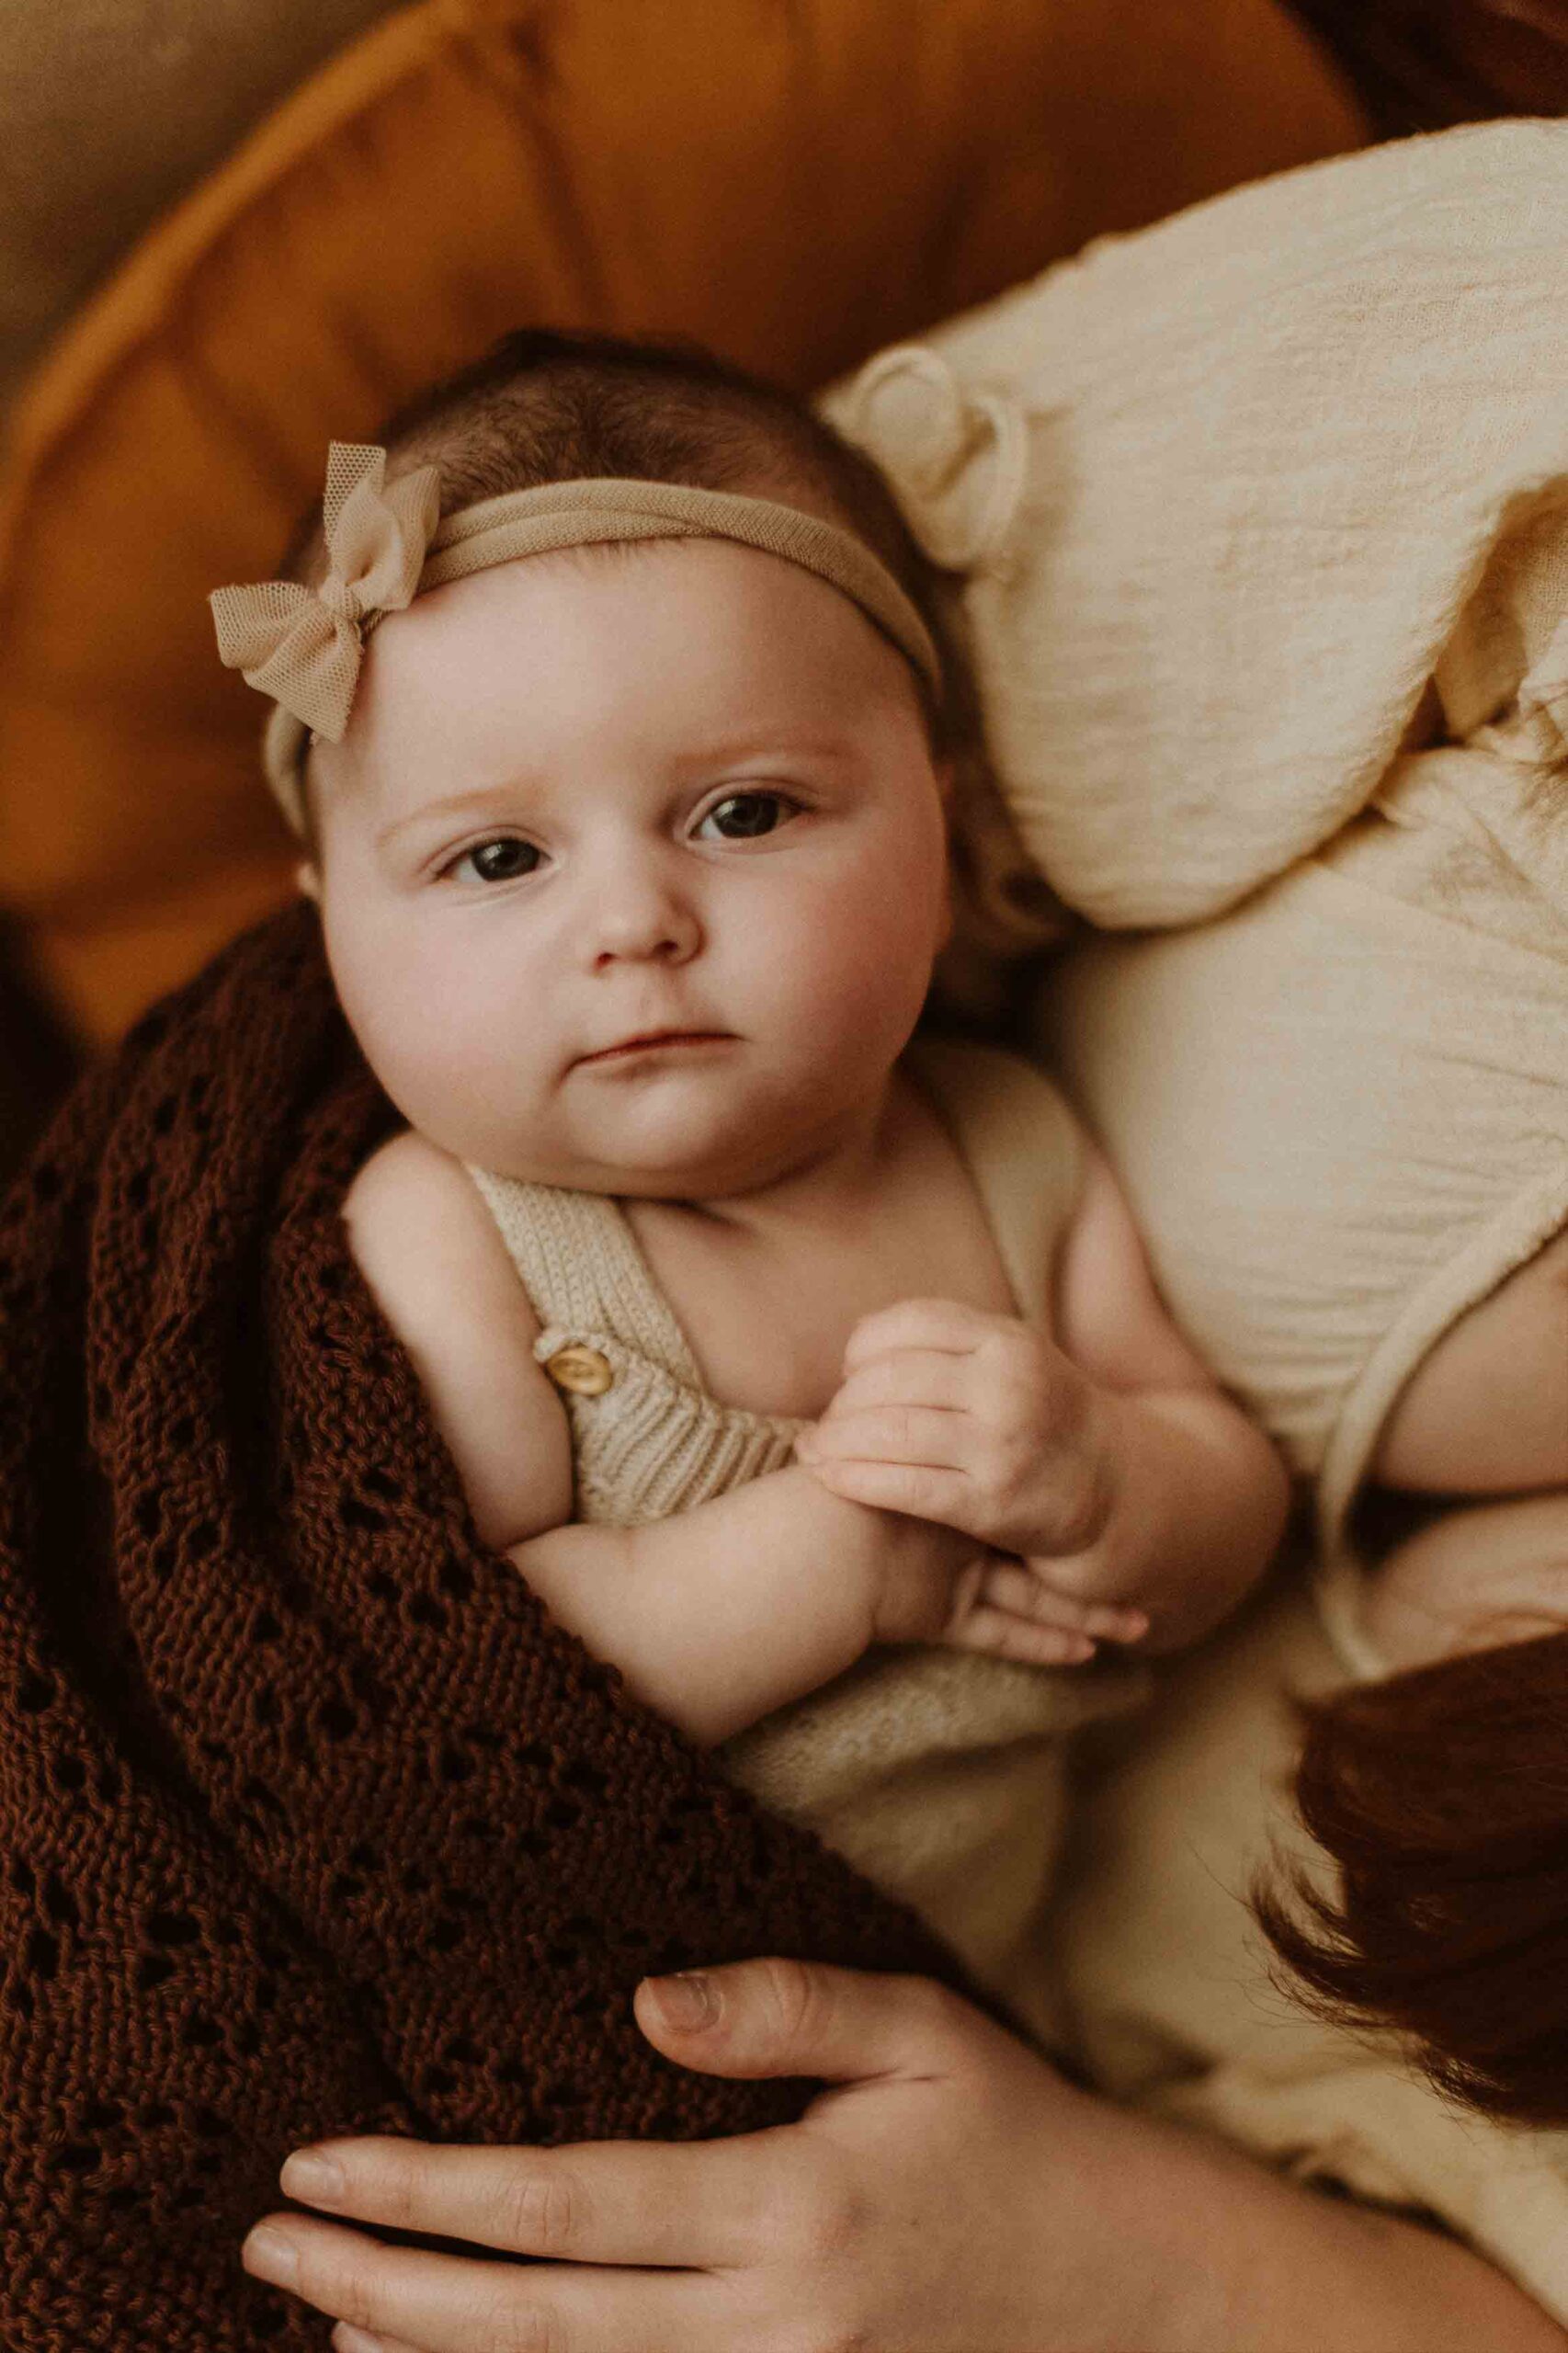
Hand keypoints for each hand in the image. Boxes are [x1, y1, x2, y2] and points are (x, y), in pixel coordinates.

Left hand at [239, 1958, 1196, 2352]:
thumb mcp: (923, 2035)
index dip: (432, 2191)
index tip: (320, 2158)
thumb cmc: (1017, 2141)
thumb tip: (642, 1998)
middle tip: (269, 2234)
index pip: (567, 2207)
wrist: (1127, 2299)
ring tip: (321, 2315)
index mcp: (788, 2212)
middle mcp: (763, 2329)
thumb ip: (784, 2009)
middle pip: (532, 2324)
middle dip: (383, 2286)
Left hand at [795, 1298, 1147, 1645]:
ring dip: (838, 1440)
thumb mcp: (1010, 1353)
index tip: (850, 1369)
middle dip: (845, 1400)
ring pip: (890, 1433)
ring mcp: (1001, 1448)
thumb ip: (944, 1339)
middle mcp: (1008, 1388)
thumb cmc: (1037, 1410)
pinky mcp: (990, 1505)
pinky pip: (904, 1487)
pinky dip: (854, 1479)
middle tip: (830, 1418)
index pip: (910, 1323)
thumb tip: (856, 1338)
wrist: (1108, 1485)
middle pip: (890, 1379)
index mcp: (1008, 1341)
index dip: (863, 1345)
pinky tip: (830, 1478)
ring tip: (818, 1447)